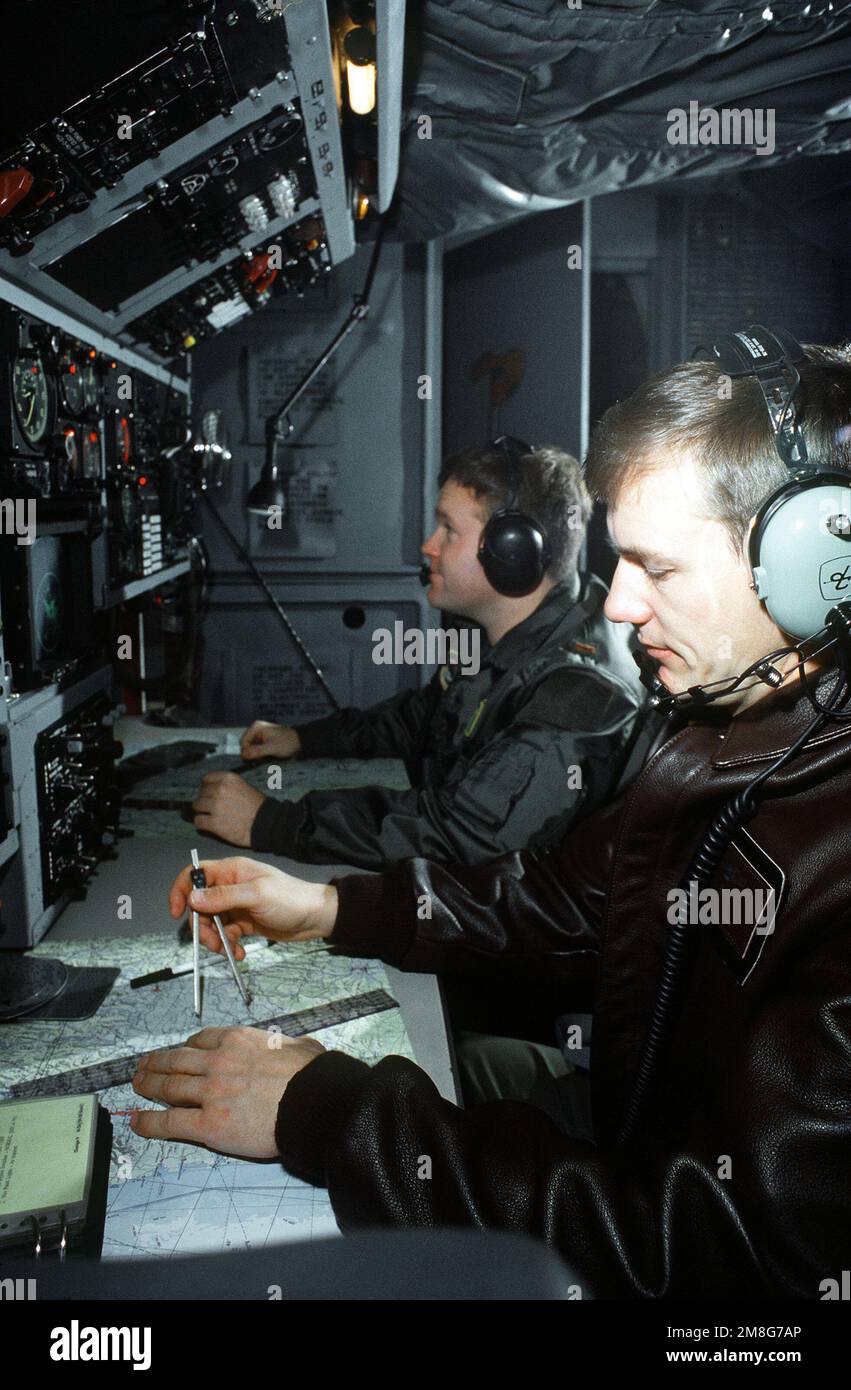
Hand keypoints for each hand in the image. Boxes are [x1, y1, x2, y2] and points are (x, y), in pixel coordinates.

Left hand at [131, 1028, 324, 1158]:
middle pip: (177, 1061)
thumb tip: (302, 1046)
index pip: (202, 1040)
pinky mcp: (209, 1124)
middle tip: (143, 1066)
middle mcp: (218, 1062)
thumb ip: (290, 1045)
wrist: (314, 1104)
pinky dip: (148, 1121)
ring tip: (136, 1085)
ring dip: (147, 1085)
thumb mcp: (302, 1047)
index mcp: (238, 1040)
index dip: (185, 1047)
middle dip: (156, 1063)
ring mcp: (210, 1093)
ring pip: (168, 1087)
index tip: (179, 1052)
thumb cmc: (314, 1077)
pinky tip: (137, 1121)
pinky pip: (170, 1122)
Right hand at [169, 854, 337, 958]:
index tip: (175, 912)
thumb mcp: (256, 896)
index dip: (181, 891)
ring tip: (228, 950)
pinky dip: (228, 946)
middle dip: (201, 926)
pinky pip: (226, 935)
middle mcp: (231, 887)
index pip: (196, 874)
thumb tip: (193, 898)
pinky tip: (239, 953)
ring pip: (211, 923)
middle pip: (200, 905)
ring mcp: (237, 906)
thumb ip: (223, 897)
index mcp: (232, 871)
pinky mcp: (244, 923)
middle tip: (212, 942)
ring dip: (215, 940)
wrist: (316, 918)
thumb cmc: (291, 899)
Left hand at [192, 771, 263, 846]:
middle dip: (205, 800)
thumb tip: (212, 790)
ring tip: (209, 815)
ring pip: (197, 806)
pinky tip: (208, 824)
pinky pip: (198, 821)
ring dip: (202, 811)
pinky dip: (201, 823)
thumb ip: (228, 786)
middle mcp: (220, 790)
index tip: (208, 793)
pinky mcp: (214, 822)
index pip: (206, 779)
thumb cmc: (258, 807)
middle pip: (201, 793)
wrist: (266, 824)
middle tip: (211, 807)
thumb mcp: (245, 786)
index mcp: (229, 779)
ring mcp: (216, 806)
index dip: (206, 787)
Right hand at [240, 720, 301, 761]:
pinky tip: (266, 757)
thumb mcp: (272, 748)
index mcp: (256, 727)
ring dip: (256, 756)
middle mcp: (256, 730)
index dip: (246, 752)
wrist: (300, 742)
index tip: (253, 760)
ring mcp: (260, 736)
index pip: (243, 742)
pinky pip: (256, 750)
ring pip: (251, 749)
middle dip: (251, 754)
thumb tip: (243, 755)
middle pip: (246, 745)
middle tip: (260, 760)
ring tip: (264, 759)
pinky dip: (259, 755)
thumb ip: (257, 751)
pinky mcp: (263, 741)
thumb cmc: (288, 742)